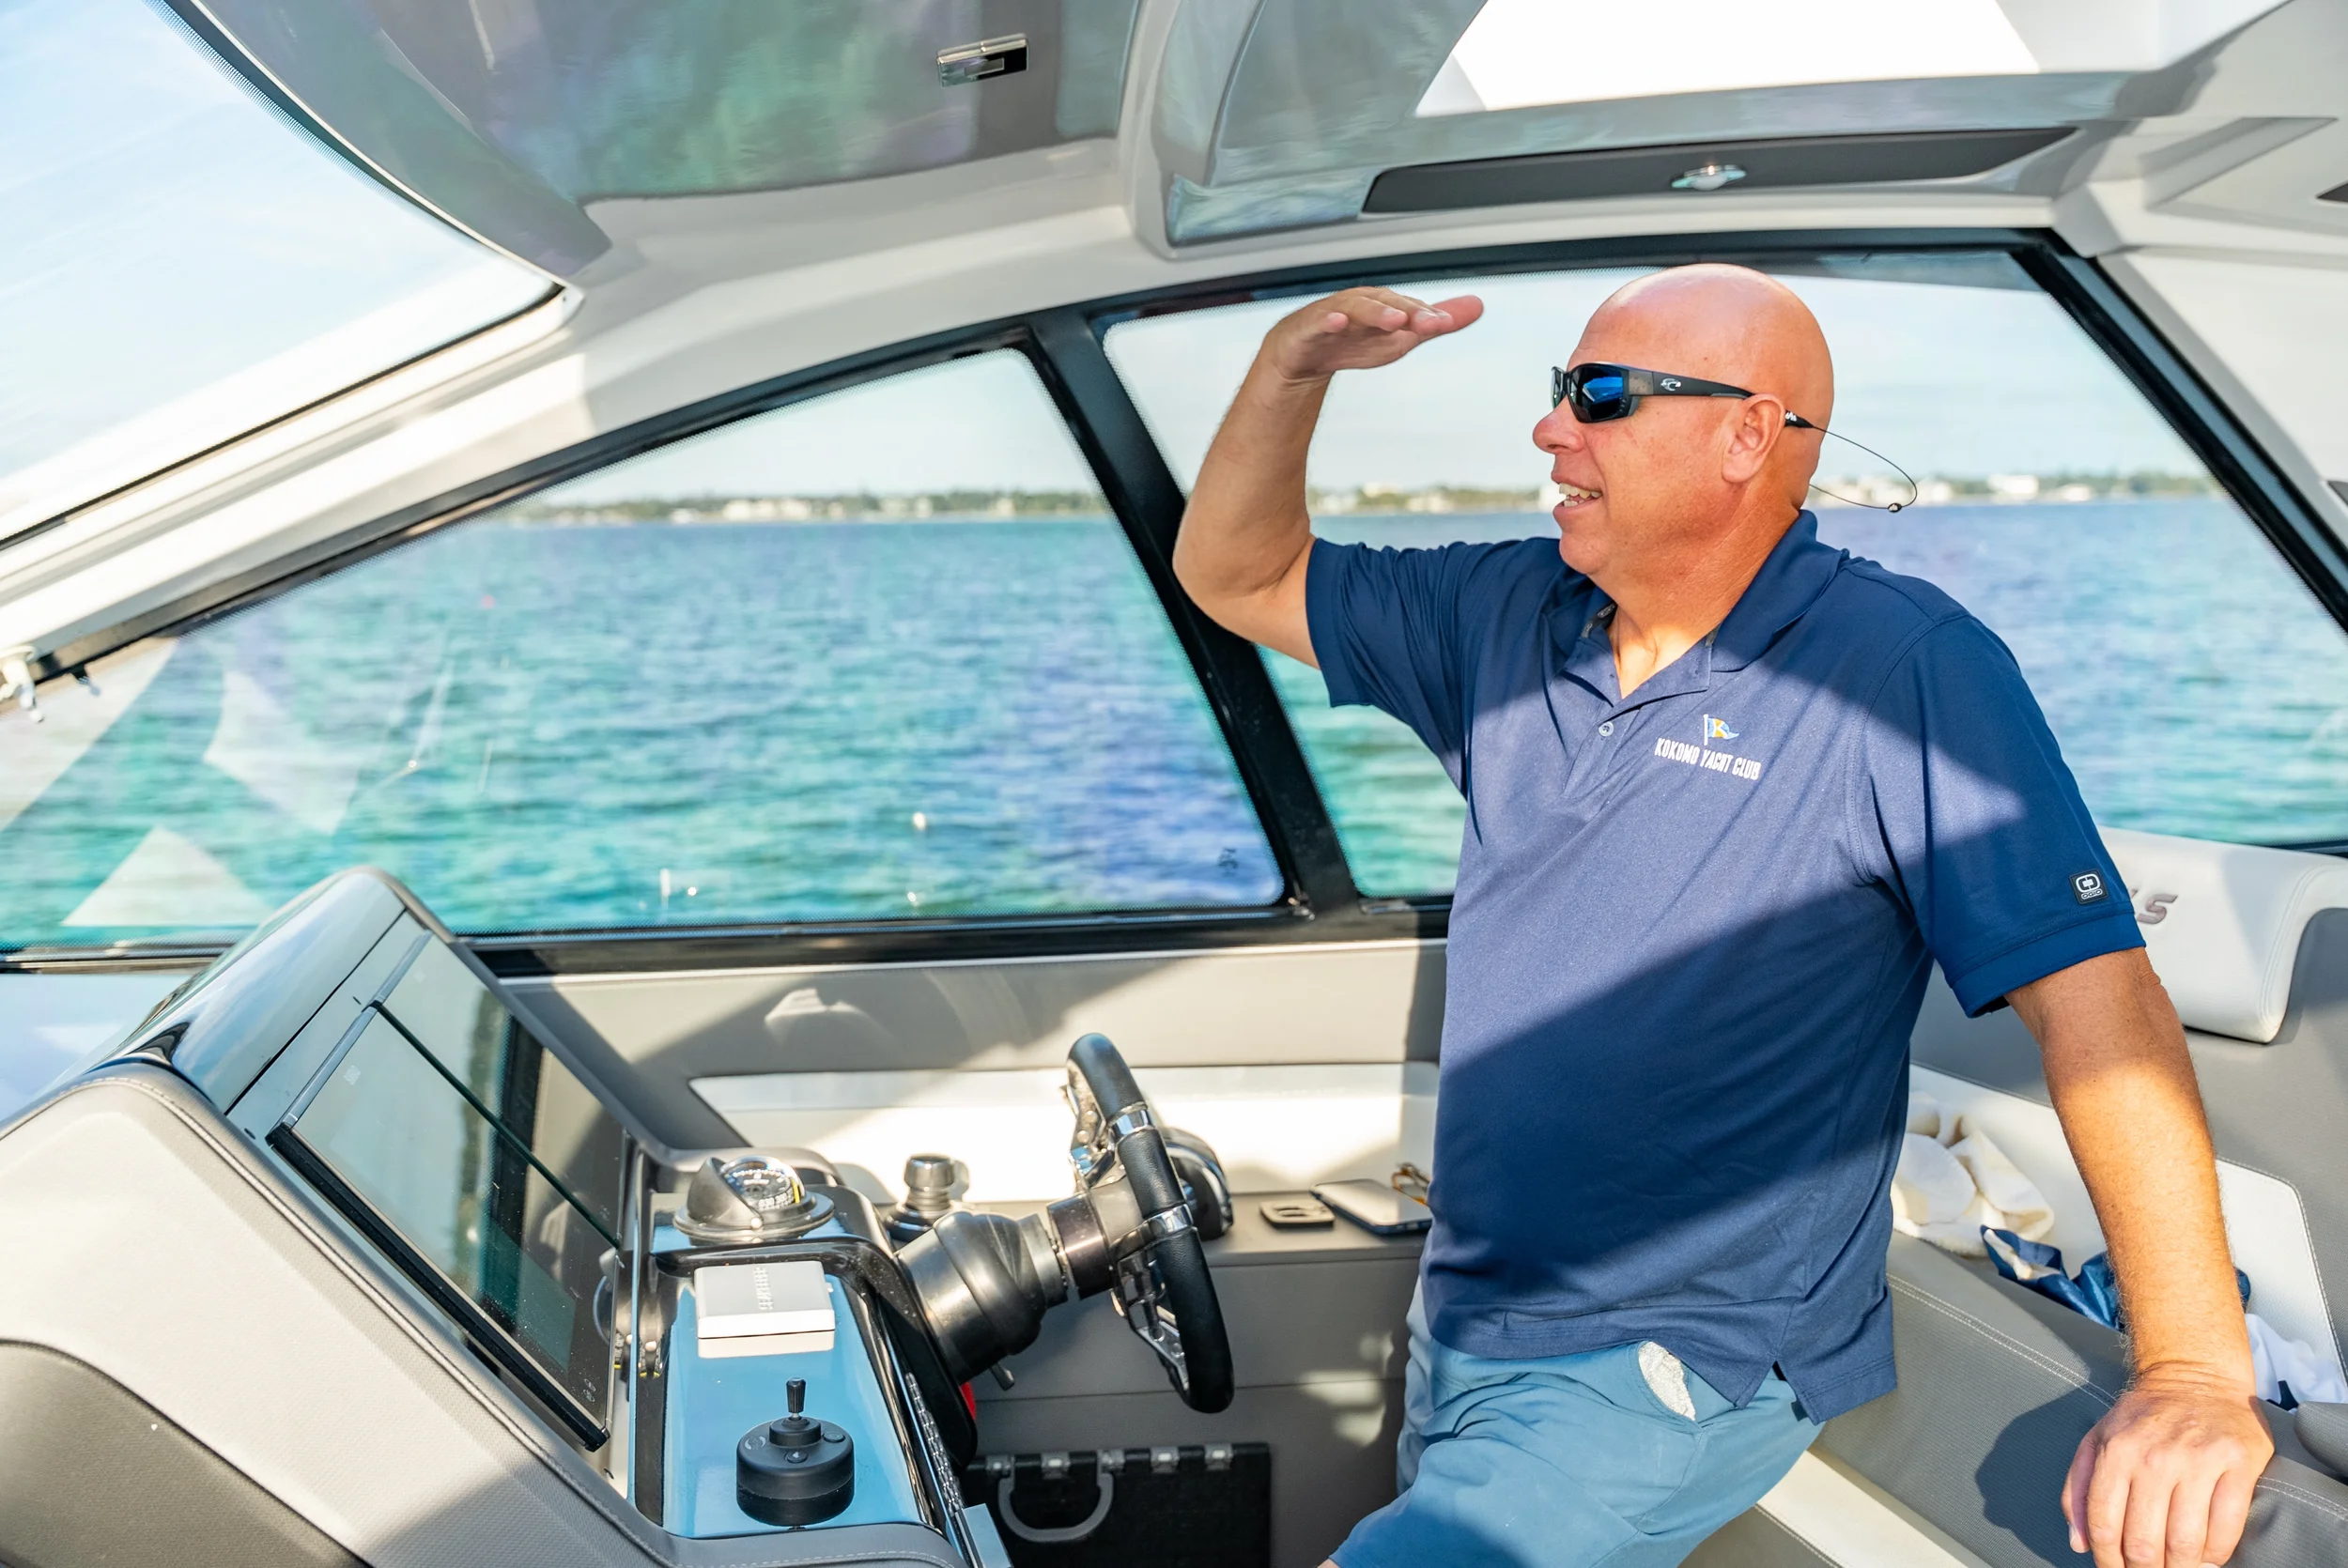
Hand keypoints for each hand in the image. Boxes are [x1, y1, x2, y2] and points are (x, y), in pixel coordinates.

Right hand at [1261, 286, 1483, 384]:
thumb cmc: (1351, 339)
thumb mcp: (1399, 337)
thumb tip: (1477, 306)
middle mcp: (1361, 304)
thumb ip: (1434, 323)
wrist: (1302, 354)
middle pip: (1387, 303)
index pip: (1410, 308)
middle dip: (1409, 312)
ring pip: (1356, 308)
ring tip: (1395, 321)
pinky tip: (1337, 322)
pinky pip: (1318, 322)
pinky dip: (1327, 320)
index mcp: (1384, 305)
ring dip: (1376, 313)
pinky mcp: (1308, 328)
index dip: (1429, 316)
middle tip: (1430, 323)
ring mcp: (1333, 314)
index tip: (1448, 323)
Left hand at [2064, 1369, 2270, 1565]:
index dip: (2108, 1561)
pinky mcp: (2238, 1465)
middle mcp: (2155, 1458)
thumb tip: (2079, 1543)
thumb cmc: (2142, 1417)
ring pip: (2186, 1542)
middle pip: (2144, 1542)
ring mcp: (2199, 1462)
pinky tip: (2207, 1559)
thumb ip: (2078, 1489)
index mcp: (2116, 1453)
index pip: (2105, 1526)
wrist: (2195, 1376)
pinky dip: (2216, 1554)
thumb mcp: (2096, 1439)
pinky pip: (2226, 1528)